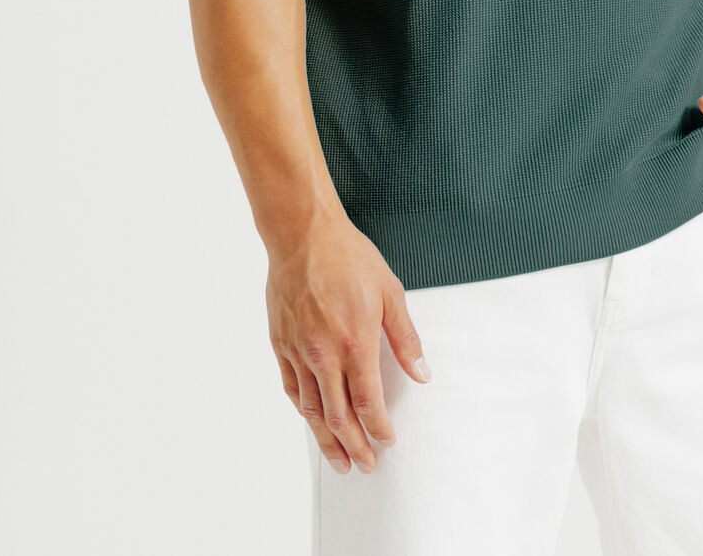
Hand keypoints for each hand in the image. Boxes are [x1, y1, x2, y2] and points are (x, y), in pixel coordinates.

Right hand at [266, 209, 432, 475]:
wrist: (303, 235)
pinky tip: (311, 419)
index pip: (368, 403)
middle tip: (364, 466)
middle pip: (338, 417)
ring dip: (325, 439)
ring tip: (337, 459)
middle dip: (354, 447)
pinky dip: (302, 409)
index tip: (387, 442)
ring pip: (311, 410)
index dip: (379, 429)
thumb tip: (422, 374)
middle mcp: (324, 355)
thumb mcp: (390, 292)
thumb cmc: (349, 258)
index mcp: (355, 343)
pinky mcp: (280, 344)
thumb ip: (405, 338)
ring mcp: (298, 351)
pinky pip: (291, 387)